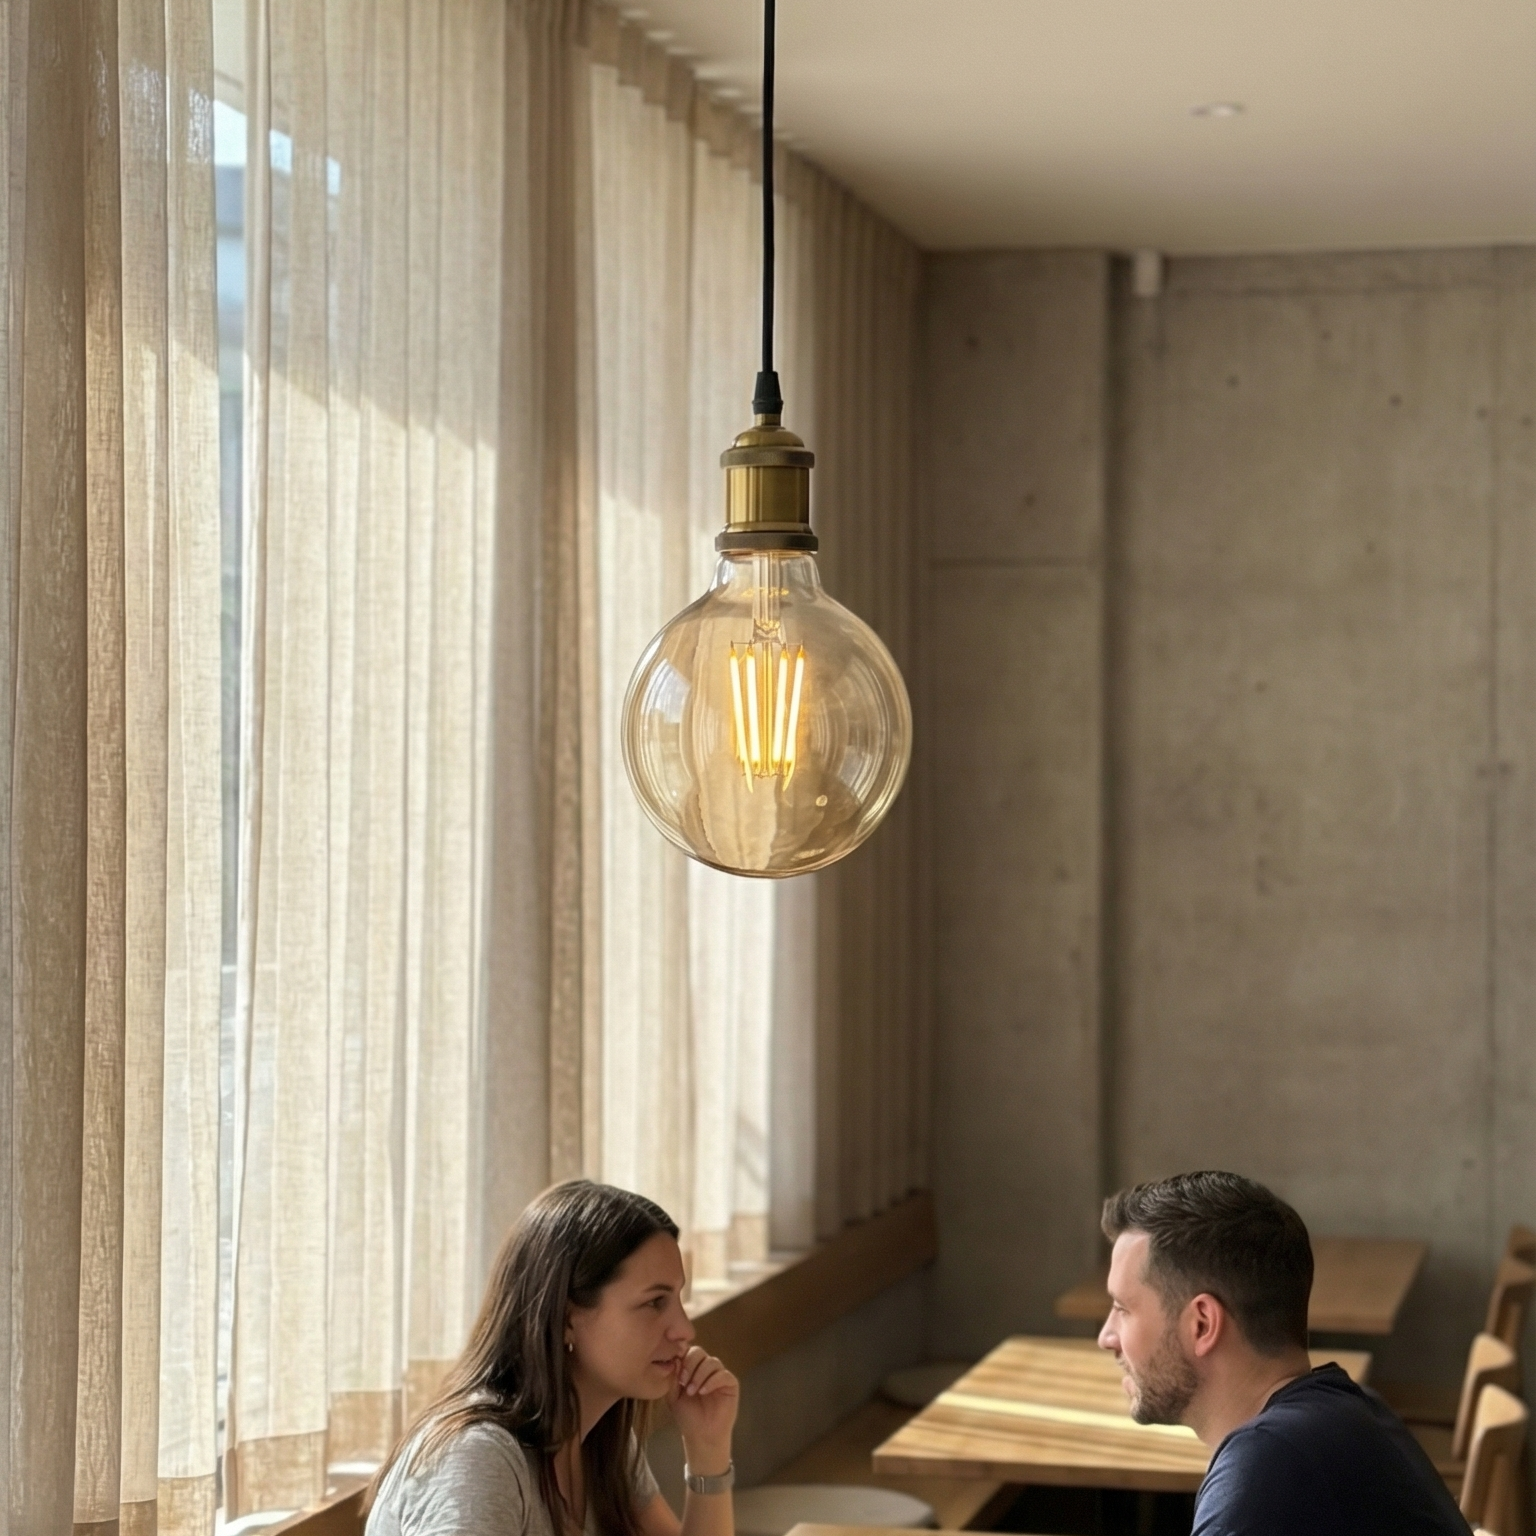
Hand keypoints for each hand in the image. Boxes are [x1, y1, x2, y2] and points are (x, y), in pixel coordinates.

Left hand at [668, 1345, 738, 1472]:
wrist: (701, 1436)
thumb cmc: (687, 1416)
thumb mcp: (673, 1396)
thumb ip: (672, 1377)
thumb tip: (674, 1359)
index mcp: (692, 1367)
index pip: (687, 1350)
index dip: (680, 1355)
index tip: (674, 1367)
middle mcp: (706, 1368)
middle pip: (699, 1351)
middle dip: (689, 1364)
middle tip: (683, 1381)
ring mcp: (719, 1374)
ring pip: (711, 1361)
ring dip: (699, 1374)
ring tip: (691, 1391)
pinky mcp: (731, 1384)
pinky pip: (723, 1375)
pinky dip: (712, 1381)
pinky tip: (703, 1391)